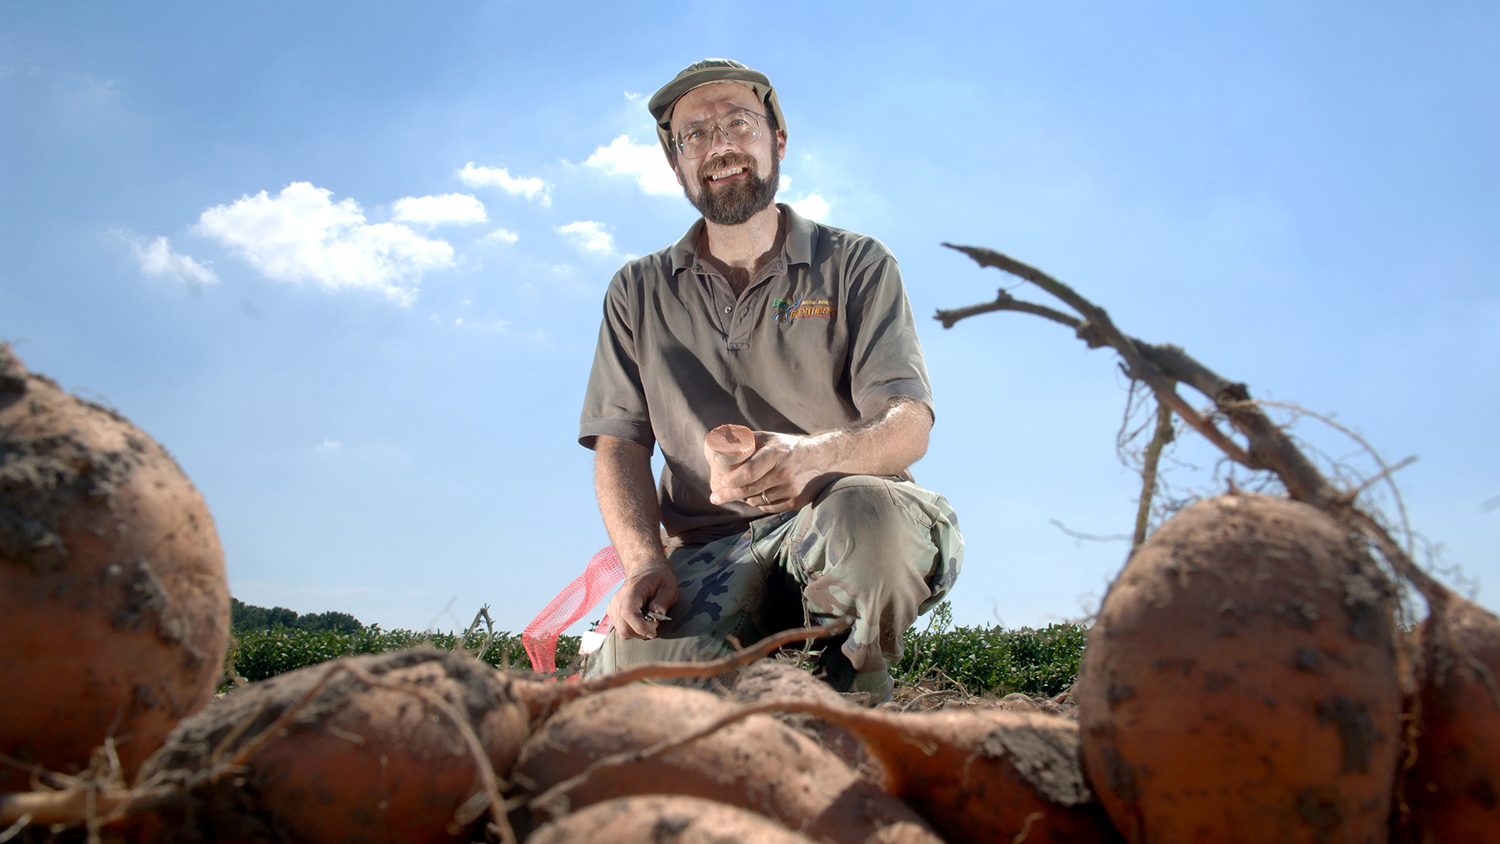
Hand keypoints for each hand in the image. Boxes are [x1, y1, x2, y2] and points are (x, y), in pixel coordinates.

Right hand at [606, 562, 678, 639]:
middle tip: (655, 624)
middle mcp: (619, 598)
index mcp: (632, 589)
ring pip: (622, 631)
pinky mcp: (613, 612)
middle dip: (641, 631)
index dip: (640, 627)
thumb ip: (663, 601)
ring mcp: (613, 605)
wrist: (646, 571)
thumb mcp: (669, 587)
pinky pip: (621, 629)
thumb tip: (656, 614)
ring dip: (638, 632)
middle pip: (624, 627)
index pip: (629, 613)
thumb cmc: (659, 579)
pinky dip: (633, 630)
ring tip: (649, 620)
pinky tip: (641, 620)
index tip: (653, 633)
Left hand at [708, 431, 836, 513]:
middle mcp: (784, 473)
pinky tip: (757, 496)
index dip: (734, 479)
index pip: (751, 470)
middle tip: (714, 498)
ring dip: (744, 498)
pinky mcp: (796, 503)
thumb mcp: (772, 438)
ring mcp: (791, 490)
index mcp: (776, 454)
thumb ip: (749, 441)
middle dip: (728, 495)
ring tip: (739, 492)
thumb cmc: (790, 447)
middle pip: (750, 489)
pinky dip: (759, 503)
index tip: (720, 482)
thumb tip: (722, 443)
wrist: (824, 459)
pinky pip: (768, 507)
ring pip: (757, 500)